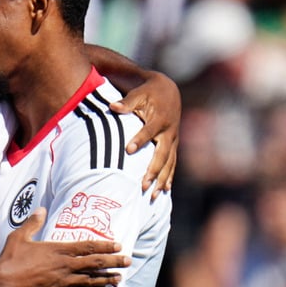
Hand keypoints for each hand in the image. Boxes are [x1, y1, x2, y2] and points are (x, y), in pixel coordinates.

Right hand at [0, 208, 128, 286]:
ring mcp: (63, 282)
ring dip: (107, 279)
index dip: (105, 246)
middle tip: (128, 261)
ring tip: (119, 278)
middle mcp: (65, 266)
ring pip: (91, 280)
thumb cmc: (11, 258)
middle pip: (95, 263)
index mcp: (58, 250)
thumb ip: (33, 222)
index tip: (118, 245)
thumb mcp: (20, 236)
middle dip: (114, 262)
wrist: (3, 284)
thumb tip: (41, 209)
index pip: (88, 246)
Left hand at [110, 71, 179, 198]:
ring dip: (161, 180)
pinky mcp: (173, 145)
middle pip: (162, 154)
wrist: (169, 91)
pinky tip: (164, 191)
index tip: (128, 150)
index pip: (149, 131)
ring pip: (169, 163)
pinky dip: (169, 177)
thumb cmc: (149, 92)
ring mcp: (173, 140)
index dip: (139, 140)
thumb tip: (112, 106)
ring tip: (152, 196)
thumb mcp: (139, 93)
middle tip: (142, 185)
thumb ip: (126, 102)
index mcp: (160, 118)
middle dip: (153, 171)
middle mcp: (169, 131)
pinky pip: (172, 164)